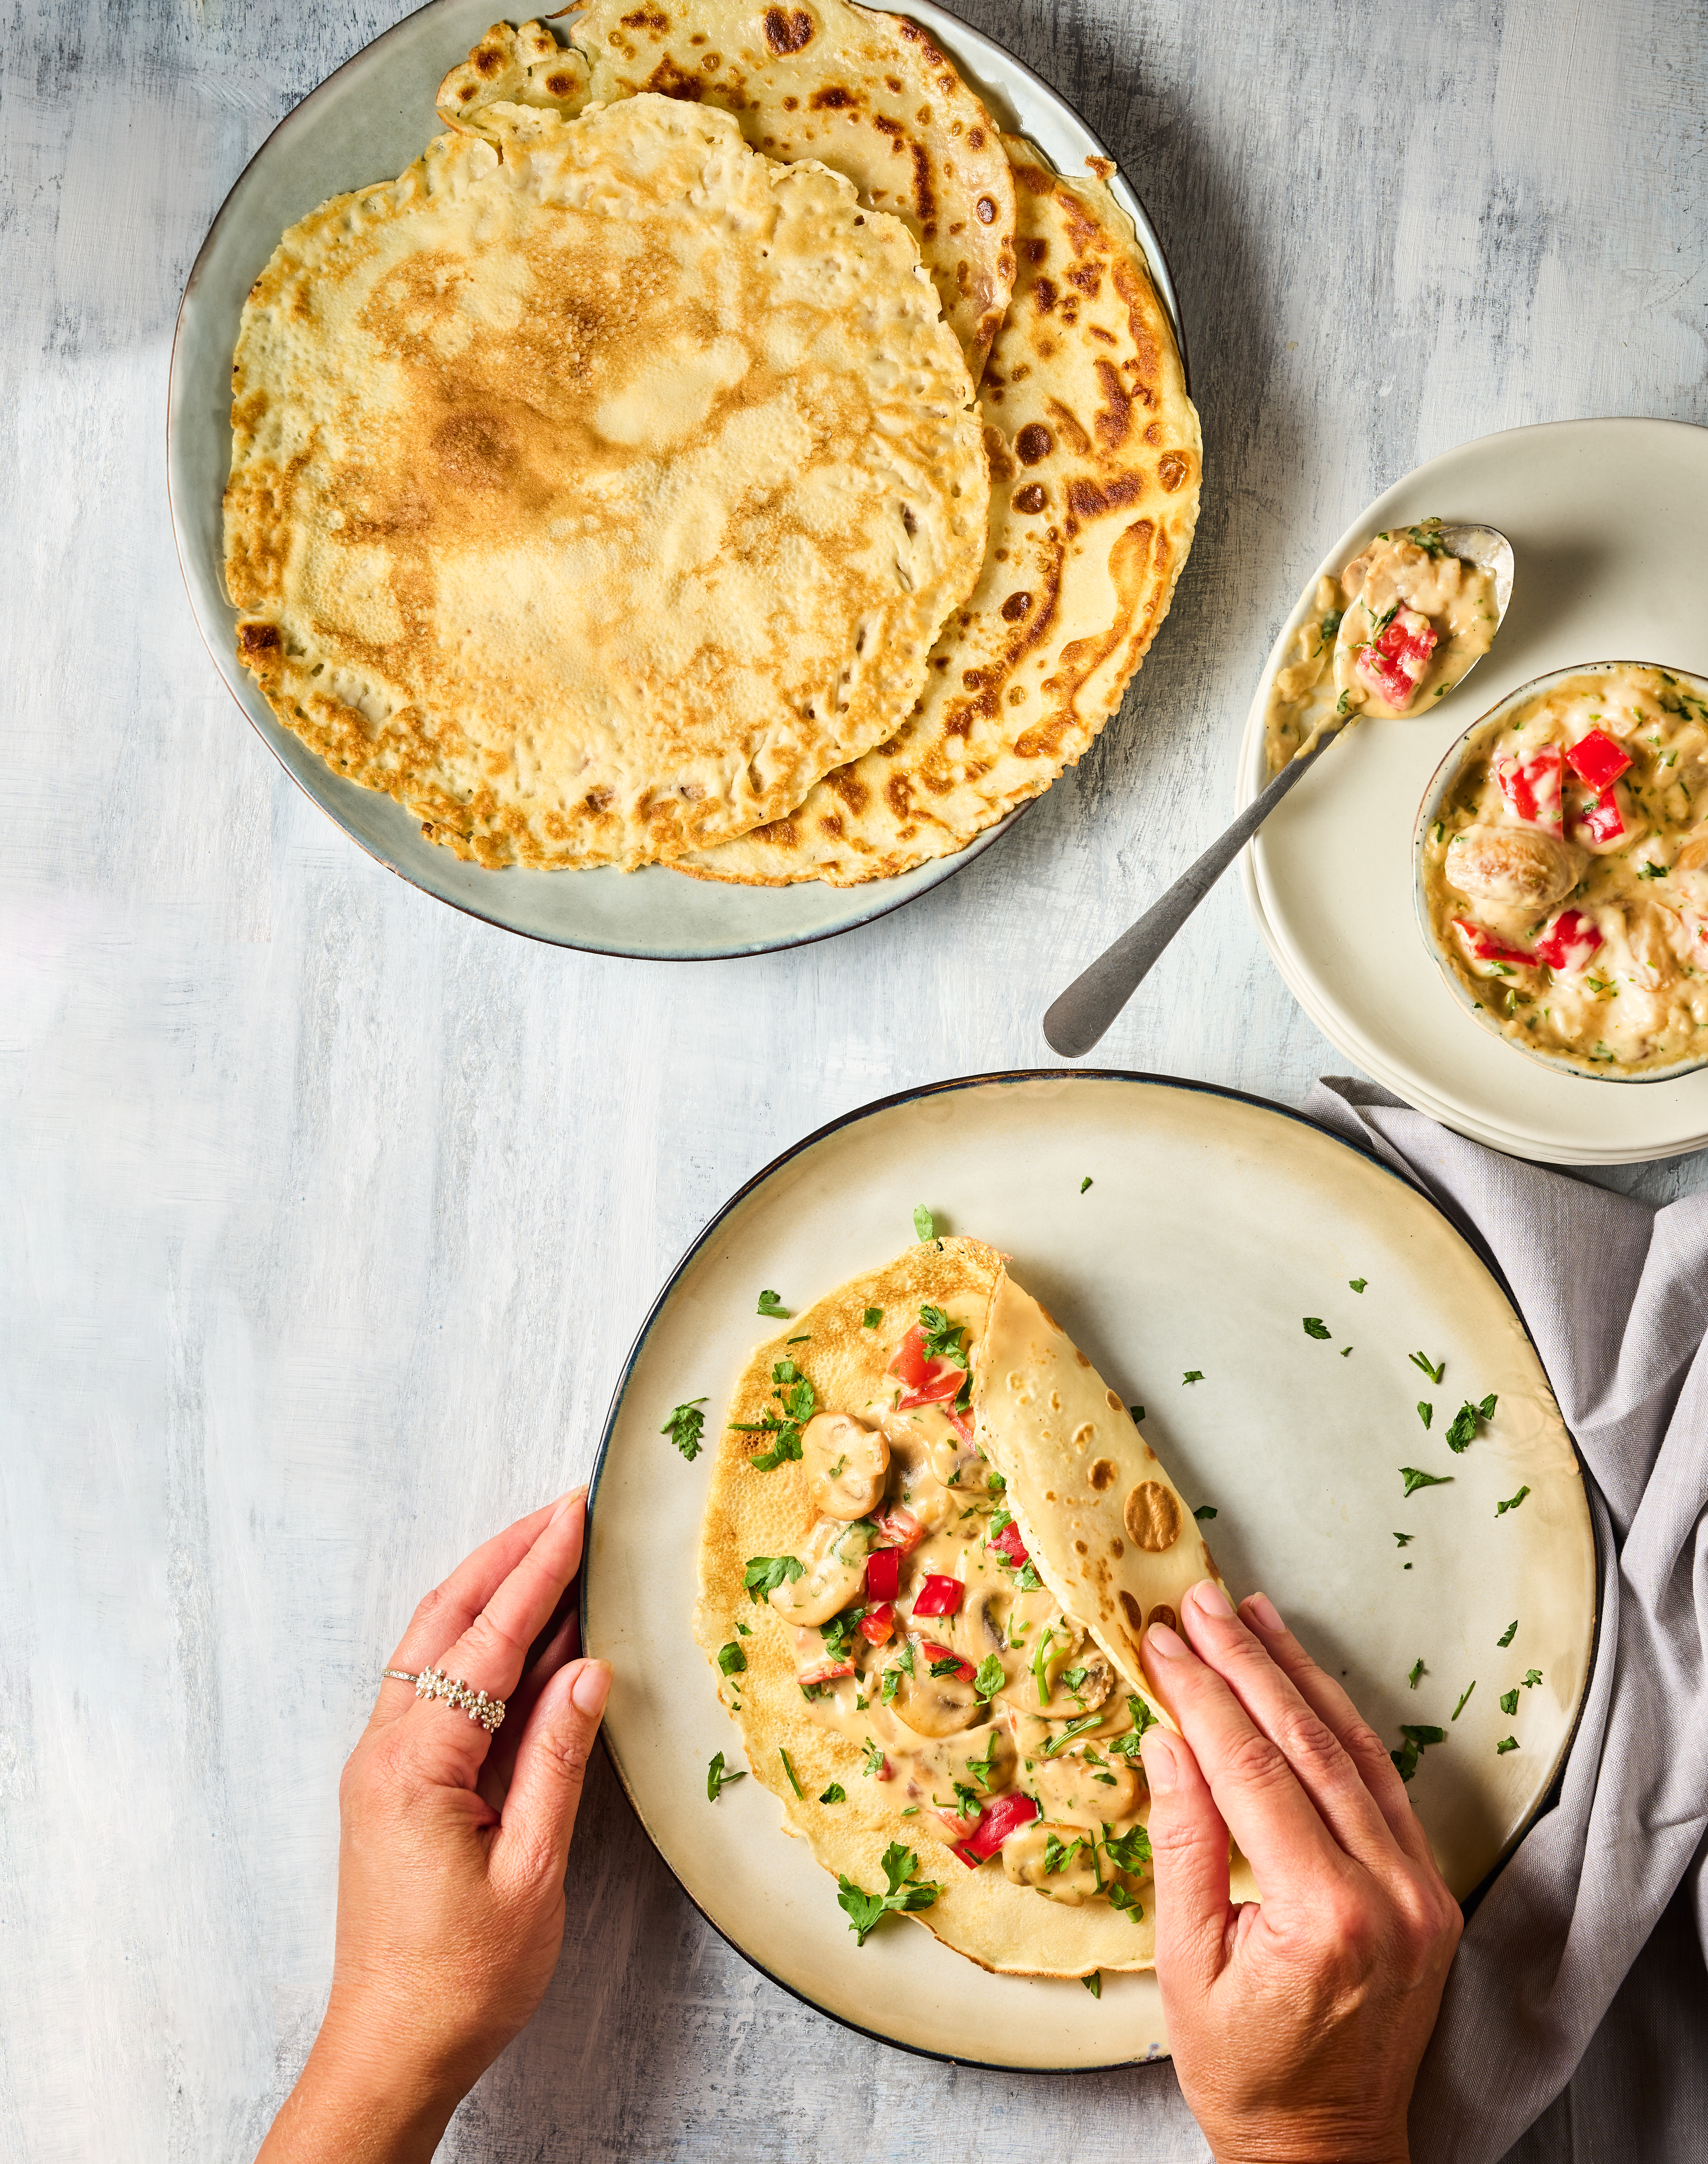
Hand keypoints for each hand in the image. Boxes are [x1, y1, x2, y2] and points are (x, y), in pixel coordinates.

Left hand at [258, 1491, 610, 2163]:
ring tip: (547, 1550)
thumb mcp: (531, 1870)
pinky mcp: (396, 1784)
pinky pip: (439, 1690)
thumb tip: (588, 1668)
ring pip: (436, 1648)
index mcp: (416, 1764)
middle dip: (507, 1557)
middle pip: (446, 1621)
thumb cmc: (462, 1977)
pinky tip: (528, 1640)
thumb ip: (557, 1760)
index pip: (489, 1640)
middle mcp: (386, 1749)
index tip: (575, 1514)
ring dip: (490, 1593)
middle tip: (563, 1510)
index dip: (538, 1571)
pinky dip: (483, 1646)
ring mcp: (384, 1764)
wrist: (393, 2048)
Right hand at [1138, 1580, 1461, 2163]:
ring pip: (1355, 1752)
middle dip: (1247, 1663)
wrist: (1325, 2149)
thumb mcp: (1186, 1964)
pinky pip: (1383, 1787)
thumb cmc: (1243, 2072)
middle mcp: (1389, 1895)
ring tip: (1252, 1615)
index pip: (1253, 1769)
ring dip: (1299, 1675)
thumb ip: (1184, 1844)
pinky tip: (1305, 1682)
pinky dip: (1339, 1726)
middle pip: (1307, 1745)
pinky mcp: (1431, 1893)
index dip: (1202, 1695)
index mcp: (1325, 1916)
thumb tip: (1168, 1738)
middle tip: (1200, 1602)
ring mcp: (1421, 1892)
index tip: (1161, 1641)